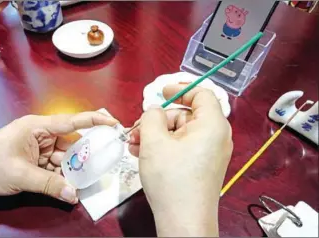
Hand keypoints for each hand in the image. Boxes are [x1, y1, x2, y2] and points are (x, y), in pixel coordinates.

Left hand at [0, 112, 117, 203]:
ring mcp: (39, 147)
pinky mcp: (36, 159)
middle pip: (71, 143)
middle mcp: (41, 135)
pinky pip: (55, 166)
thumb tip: (74, 195)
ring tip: (83, 181)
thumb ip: (49, 184)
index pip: (71, 121)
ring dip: (71, 170)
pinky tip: (67, 186)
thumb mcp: (19, 175)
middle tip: (99, 167)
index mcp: (37, 127)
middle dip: (83, 156)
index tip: (113, 123)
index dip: (94, 121)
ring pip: (64, 157)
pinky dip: (61, 176)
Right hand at [128, 85, 232, 235]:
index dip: (180, 90)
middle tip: (137, 129)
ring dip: (155, 135)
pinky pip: (181, 148)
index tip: (162, 92)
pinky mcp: (200, 166)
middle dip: (158, 120)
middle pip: (185, 115)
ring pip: (179, 133)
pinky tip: (142, 153)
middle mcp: (215, 137)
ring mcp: (208, 153)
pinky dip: (163, 147)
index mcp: (212, 125)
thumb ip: (152, 117)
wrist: (183, 222)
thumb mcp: (154, 141)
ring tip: (134, 144)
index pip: (201, 94)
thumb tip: (155, 111)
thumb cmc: (172, 181)